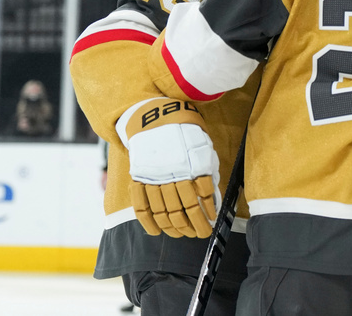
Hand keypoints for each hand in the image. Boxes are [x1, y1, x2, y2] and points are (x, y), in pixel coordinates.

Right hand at [117, 98, 219, 237]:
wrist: (158, 118)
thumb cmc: (186, 136)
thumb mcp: (203, 150)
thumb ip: (208, 174)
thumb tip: (212, 201)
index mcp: (191, 164)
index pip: (202, 196)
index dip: (207, 212)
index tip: (212, 221)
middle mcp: (172, 172)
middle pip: (183, 208)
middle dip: (194, 225)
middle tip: (200, 233)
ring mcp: (153, 177)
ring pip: (163, 211)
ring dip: (175, 227)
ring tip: (184, 234)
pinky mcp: (139, 178)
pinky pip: (141, 206)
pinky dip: (148, 222)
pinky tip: (158, 232)